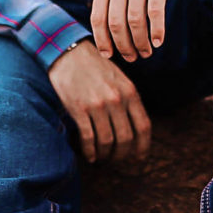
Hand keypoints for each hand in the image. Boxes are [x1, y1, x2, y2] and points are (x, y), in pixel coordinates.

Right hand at [48, 43, 150, 162]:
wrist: (69, 53)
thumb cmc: (95, 67)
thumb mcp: (119, 79)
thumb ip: (128, 100)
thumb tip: (135, 128)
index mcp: (130, 92)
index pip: (143, 126)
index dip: (143, 146)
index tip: (139, 158)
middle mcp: (116, 100)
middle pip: (126, 139)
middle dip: (122, 154)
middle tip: (116, 159)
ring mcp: (97, 105)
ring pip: (107, 141)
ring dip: (105, 155)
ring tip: (102, 157)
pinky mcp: (79, 109)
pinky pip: (88, 138)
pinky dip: (90, 151)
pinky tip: (90, 156)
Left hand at [91, 0, 190, 61]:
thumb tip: (109, 24)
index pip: (98, 18)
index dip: (103, 41)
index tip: (109, 55)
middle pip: (116, 24)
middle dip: (123, 46)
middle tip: (132, 57)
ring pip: (136, 21)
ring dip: (141, 42)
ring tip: (147, 52)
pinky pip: (156, 12)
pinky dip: (157, 31)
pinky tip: (159, 41)